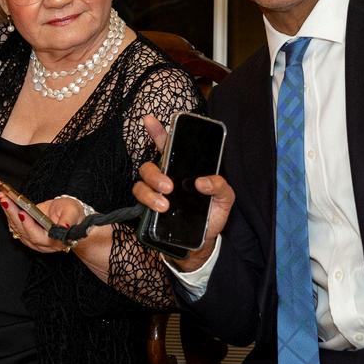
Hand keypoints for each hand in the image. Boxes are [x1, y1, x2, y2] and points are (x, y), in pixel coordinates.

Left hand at [0, 193, 84, 254]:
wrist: (70, 219)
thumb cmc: (72, 216)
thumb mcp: (73, 213)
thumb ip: (68, 221)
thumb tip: (63, 227)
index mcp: (54, 241)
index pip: (38, 237)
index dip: (29, 226)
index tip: (23, 213)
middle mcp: (42, 243)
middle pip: (23, 231)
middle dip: (13, 214)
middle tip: (5, 200)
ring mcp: (33, 240)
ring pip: (17, 229)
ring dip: (8, 213)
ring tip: (2, 198)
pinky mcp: (27, 234)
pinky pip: (15, 226)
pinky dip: (9, 214)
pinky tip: (5, 203)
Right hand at [131, 114, 233, 271]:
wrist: (203, 244)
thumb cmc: (211, 216)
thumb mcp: (225, 199)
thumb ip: (220, 186)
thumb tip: (202, 182)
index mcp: (182, 169)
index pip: (167, 145)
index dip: (157, 131)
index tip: (149, 119)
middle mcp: (165, 178)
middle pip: (148, 165)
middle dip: (155, 173)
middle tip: (169, 186)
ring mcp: (154, 194)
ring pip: (140, 183)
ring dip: (150, 191)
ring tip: (165, 204)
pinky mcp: (147, 211)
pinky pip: (138, 201)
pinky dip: (148, 203)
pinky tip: (161, 210)